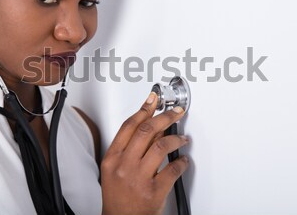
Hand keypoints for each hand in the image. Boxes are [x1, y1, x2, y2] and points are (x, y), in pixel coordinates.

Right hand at [101, 92, 188, 214]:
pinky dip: (182, 162)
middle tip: (176, 112)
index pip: (129, 126)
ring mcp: (139, 179)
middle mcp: (124, 166)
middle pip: (147, 131)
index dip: (144, 109)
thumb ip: (129, 148)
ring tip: (183, 138)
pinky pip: (173, 169)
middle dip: (165, 117)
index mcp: (112, 158)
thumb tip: (152, 128)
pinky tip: (184, 161)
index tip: (153, 100)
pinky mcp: (154, 192)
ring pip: (161, 146)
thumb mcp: (114, 169)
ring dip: (176, 139)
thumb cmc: (118, 197)